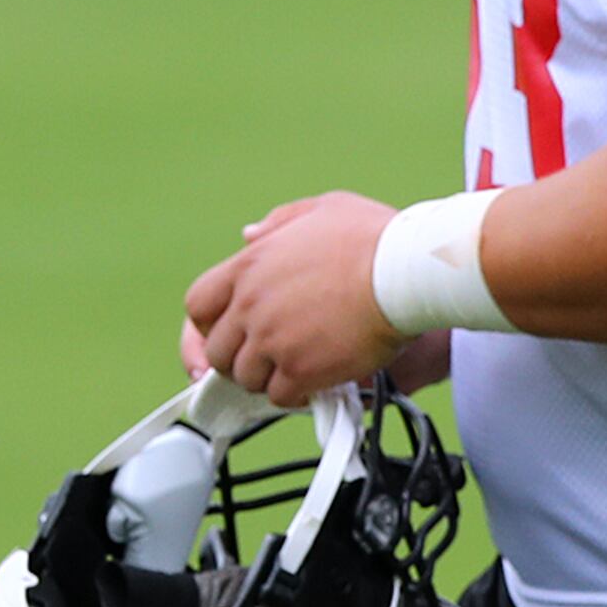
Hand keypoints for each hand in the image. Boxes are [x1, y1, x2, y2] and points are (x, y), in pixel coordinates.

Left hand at [183, 193, 409, 406]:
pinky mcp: (302, 370)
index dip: (209, 325)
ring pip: (246, 378)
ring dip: (267, 378)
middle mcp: (251, 306)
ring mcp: (273, 340)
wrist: (408, 272)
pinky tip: (315, 382)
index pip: (198, 306)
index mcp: (248, 267)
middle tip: (267, 357)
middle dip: (238, 358)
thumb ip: (280, 222)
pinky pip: (280, 396)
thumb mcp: (323, 209)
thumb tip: (250, 235)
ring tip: (295, 369)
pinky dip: (294, 394)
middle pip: (217, 351)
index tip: (229, 332)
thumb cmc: (375, 238)